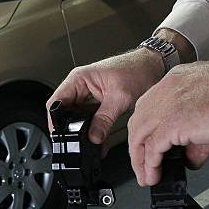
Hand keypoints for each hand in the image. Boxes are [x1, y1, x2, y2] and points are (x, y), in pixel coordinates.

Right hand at [47, 48, 164, 146]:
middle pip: (64, 113)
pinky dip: (92, 130)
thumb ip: (104, 119)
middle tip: (77, 142)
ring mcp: (87, 96)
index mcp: (79, 79)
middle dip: (69, 129)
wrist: (154, 66)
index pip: (55, 102)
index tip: (60, 135)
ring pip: (76, 119)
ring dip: (82, 131)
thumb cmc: (138, 70)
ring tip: (89, 142)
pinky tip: (98, 140)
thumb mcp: (120, 97)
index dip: (54, 121)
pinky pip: (88, 120)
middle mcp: (80, 87)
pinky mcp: (96, 104)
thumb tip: (93, 137)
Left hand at [128, 50, 208, 185]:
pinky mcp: (176, 121)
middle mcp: (167, 91)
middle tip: (142, 169)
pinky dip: (150, 164)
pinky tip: (154, 175)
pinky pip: (153, 147)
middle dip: (137, 150)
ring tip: (147, 177)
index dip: (143, 134)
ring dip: (140, 161)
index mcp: (174, 83)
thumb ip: (196, 138)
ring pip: (140, 136)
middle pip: (137, 124)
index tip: (145, 150)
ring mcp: (169, 105)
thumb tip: (191, 158)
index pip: (146, 110)